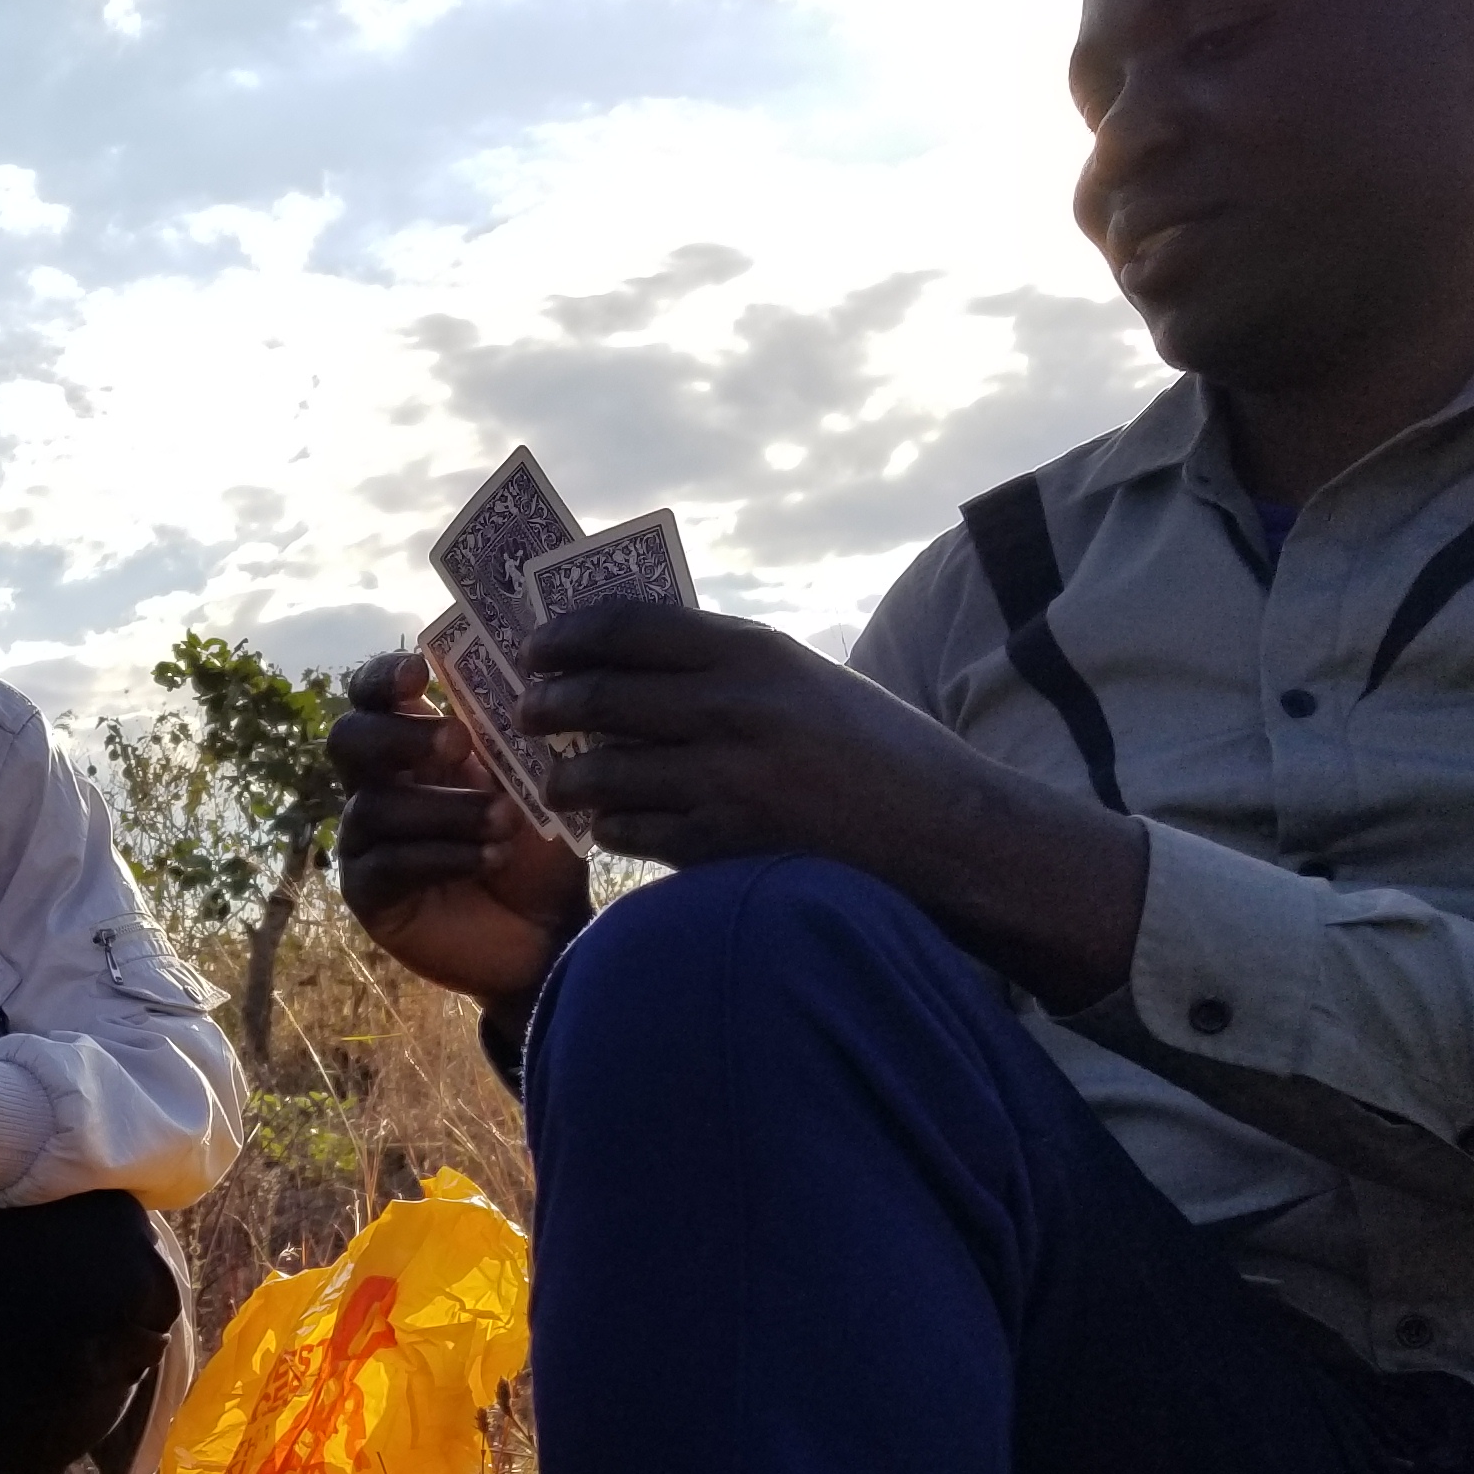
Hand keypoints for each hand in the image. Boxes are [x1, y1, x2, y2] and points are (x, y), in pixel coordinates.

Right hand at [327, 652, 594, 1004]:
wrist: (551, 931)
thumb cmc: (541, 849)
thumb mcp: (536, 781)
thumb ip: (509, 733)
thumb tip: (509, 671)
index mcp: (414, 746)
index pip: (372, 696)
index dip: (383, 677)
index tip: (419, 674)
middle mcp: (379, 785)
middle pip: (347, 739)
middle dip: (398, 735)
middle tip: (458, 744)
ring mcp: (367, 840)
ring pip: (374, 805)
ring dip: (445, 809)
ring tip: (504, 823)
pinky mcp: (370, 892)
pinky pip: (386, 863)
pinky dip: (442, 855)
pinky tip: (488, 859)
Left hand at [512, 586, 1147, 1009]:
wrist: (947, 836)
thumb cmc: (877, 753)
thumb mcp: (807, 681)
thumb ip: (729, 668)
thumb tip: (632, 657)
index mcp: (755, 654)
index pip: (629, 626)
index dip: (568, 635)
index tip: (537, 647)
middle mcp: (734, 710)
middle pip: (598, 698)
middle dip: (547, 705)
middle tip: (527, 712)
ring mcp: (725, 782)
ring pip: (601, 773)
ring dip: (569, 778)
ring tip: (562, 781)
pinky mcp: (724, 847)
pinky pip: (631, 832)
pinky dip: (612, 827)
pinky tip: (614, 823)